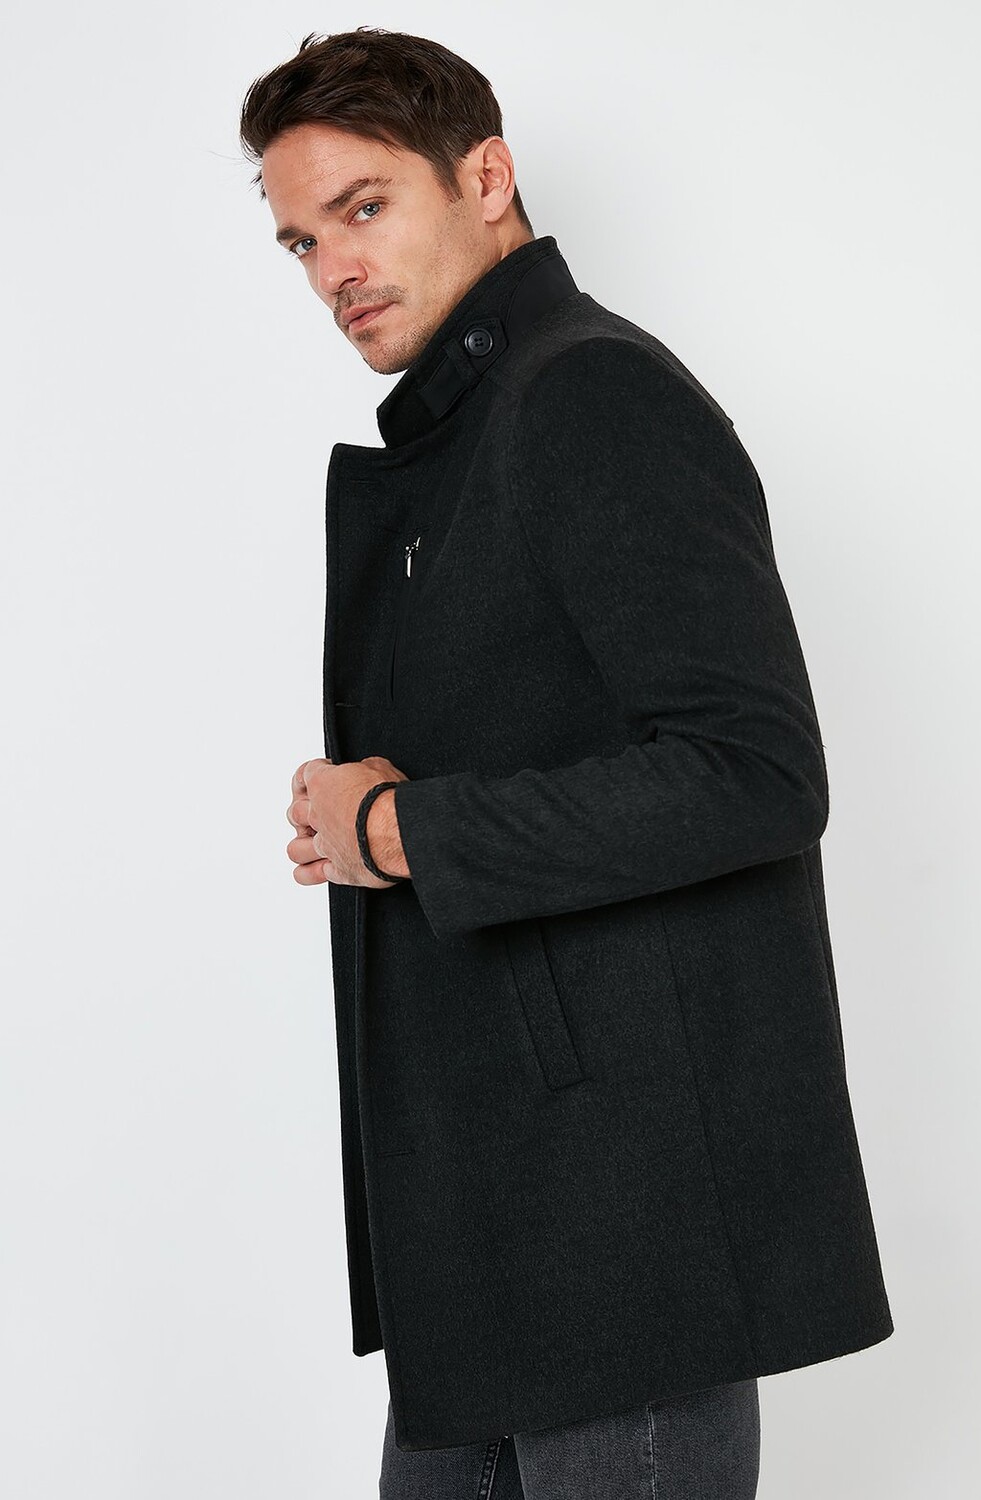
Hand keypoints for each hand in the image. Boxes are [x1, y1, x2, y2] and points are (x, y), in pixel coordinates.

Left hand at [286, 755, 409, 887]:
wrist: (398, 831)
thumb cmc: (389, 799)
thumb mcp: (380, 768)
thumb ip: (366, 769)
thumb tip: (369, 770)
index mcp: (323, 784)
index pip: (308, 773)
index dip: (320, 770)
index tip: (331, 772)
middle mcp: (317, 816)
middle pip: (295, 813)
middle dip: (306, 811)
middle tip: (323, 810)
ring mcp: (325, 845)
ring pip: (295, 849)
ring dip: (302, 846)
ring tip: (314, 843)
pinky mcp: (338, 869)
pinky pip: (309, 874)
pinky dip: (310, 872)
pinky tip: (319, 867)